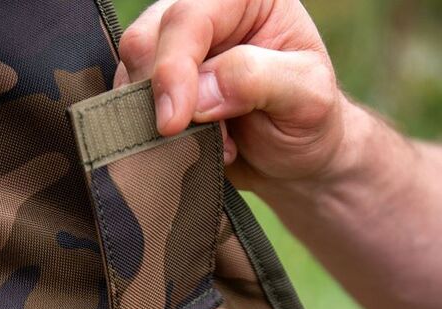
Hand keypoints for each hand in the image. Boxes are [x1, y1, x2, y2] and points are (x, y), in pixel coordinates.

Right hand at [115, 0, 356, 190]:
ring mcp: (179, 52)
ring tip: (212, 143)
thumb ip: (254, 80)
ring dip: (158, 118)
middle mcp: (207, 16)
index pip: (189, 17)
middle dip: (161, 96)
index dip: (174, 69)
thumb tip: (197, 93)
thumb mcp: (306, 97)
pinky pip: (132, 104)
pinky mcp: (163, 88)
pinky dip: (153, 132)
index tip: (173, 122)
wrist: (296, 160)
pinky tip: (195, 146)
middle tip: (195, 138)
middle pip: (147, 39)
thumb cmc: (309, 123)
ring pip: (131, 72)